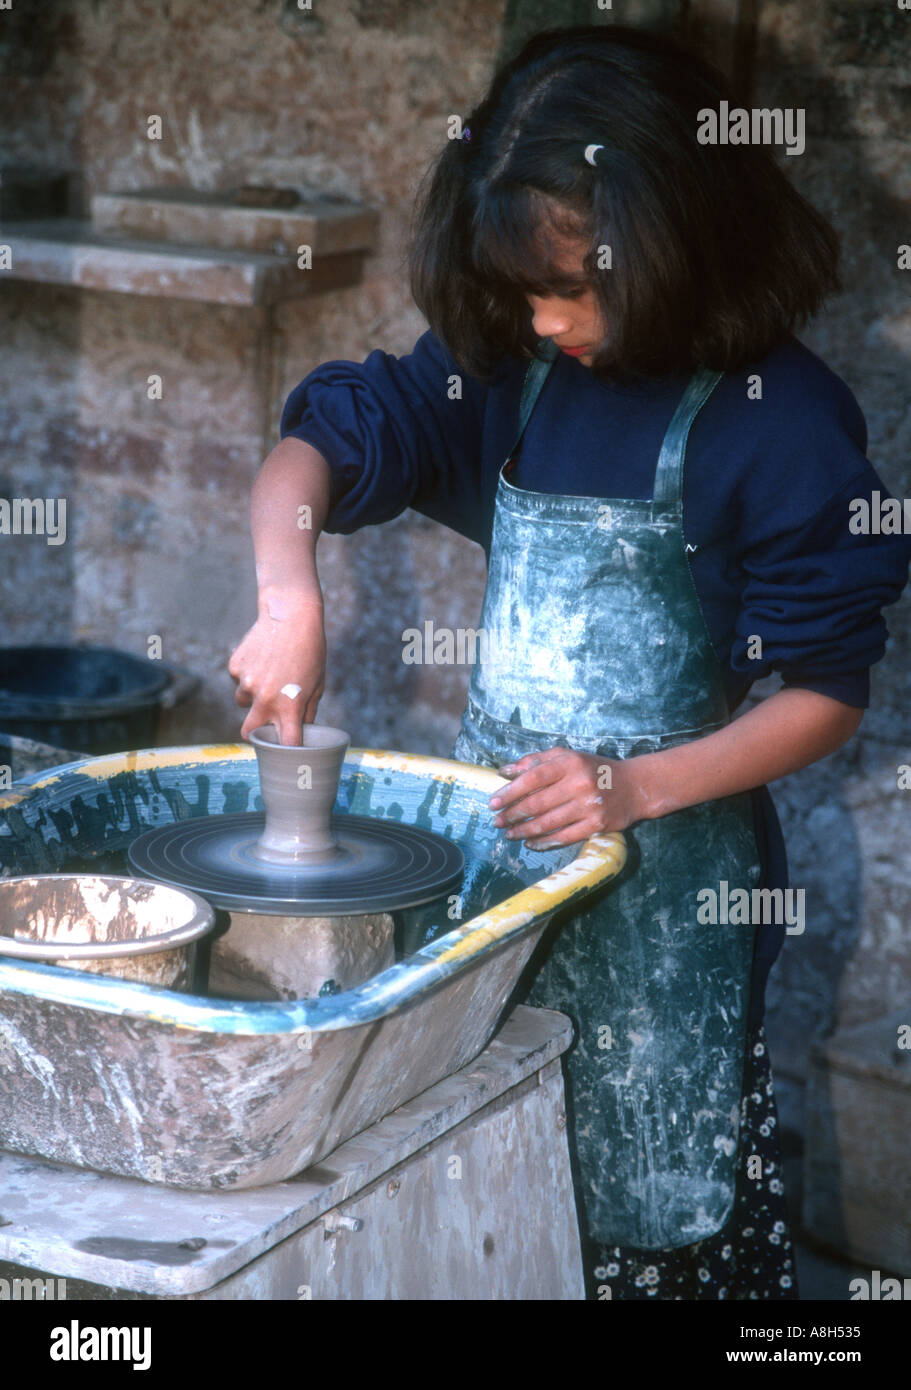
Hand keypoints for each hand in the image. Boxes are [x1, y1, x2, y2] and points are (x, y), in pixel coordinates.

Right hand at [228, 589, 326, 742]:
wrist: (290, 615)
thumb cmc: (311, 651)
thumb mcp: (318, 684)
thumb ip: (307, 711)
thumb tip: (301, 731)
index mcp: (289, 706)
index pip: (286, 743)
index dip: (288, 750)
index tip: (290, 752)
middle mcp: (264, 698)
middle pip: (249, 734)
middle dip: (255, 735)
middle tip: (263, 727)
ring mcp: (247, 683)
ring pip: (243, 701)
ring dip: (253, 696)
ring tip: (270, 674)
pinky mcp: (235, 667)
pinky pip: (239, 679)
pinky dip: (247, 674)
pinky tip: (262, 657)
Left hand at [487, 747, 645, 848]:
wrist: (635, 786)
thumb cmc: (594, 769)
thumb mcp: (568, 757)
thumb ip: (536, 761)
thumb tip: (504, 772)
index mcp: (570, 763)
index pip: (533, 777)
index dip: (510, 792)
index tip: (493, 802)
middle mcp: (579, 783)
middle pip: (538, 803)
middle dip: (513, 814)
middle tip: (497, 821)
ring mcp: (589, 806)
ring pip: (548, 823)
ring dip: (524, 831)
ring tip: (509, 833)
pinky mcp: (598, 825)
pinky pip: (564, 837)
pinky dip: (544, 842)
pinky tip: (531, 843)